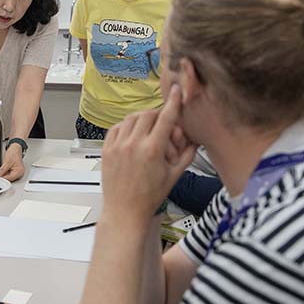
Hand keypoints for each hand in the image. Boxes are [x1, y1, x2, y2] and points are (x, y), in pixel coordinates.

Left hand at [0, 144, 24, 181]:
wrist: (15, 147)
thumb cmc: (14, 152)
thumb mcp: (7, 162)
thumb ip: (2, 170)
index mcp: (19, 171)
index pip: (9, 178)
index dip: (2, 178)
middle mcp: (19, 173)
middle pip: (8, 178)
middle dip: (1, 177)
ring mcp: (16, 171)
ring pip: (7, 176)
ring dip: (1, 175)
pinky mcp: (13, 170)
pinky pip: (7, 173)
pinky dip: (3, 173)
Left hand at [100, 85, 197, 224]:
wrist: (125, 211)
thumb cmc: (150, 197)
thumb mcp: (174, 176)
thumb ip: (187, 155)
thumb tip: (197, 140)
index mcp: (152, 151)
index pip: (165, 117)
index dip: (173, 102)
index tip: (177, 91)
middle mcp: (133, 145)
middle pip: (147, 114)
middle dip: (157, 114)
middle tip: (162, 123)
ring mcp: (118, 147)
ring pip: (131, 118)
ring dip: (141, 119)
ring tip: (148, 130)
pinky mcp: (106, 150)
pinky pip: (116, 128)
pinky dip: (125, 126)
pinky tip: (132, 135)